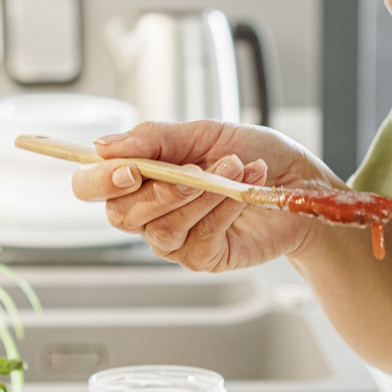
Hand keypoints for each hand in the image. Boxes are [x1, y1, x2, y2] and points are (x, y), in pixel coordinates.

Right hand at [69, 120, 335, 271]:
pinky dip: (223, 209)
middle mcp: (149, 214)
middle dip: (161, 189)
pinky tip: (243, 190)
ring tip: (234, 168)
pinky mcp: (204, 259)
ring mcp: (175, 242)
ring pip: (162, 228)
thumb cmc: (254, 155)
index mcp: (139, 179)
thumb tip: (104, 145)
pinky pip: (198, 239)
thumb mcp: (204, 133)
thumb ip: (155, 139)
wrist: (300, 182)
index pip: (91, 187)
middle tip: (196, 168)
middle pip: (121, 215)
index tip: (130, 169)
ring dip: (200, 194)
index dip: (100, 181)